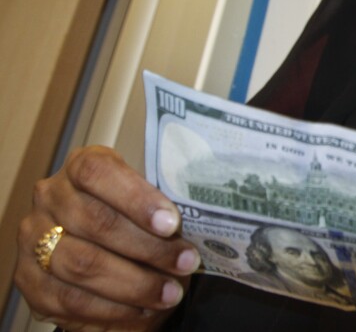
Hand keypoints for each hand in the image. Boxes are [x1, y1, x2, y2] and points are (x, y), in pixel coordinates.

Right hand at [15, 146, 199, 330]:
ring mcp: (35, 239)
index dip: (136, 197)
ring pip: (84, 264)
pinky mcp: (30, 280)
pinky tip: (144, 309)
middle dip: (149, 248)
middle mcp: (51, 197)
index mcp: (80, 167)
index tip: (172, 223)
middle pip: (96, 223)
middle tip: (186, 262)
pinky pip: (72, 299)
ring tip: (171, 292)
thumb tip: (203, 218)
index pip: (98, 172)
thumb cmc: (134, 223)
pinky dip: (114, 308)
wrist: (103, 259)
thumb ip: (162, 208)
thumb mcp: (149, 205)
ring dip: (135, 283)